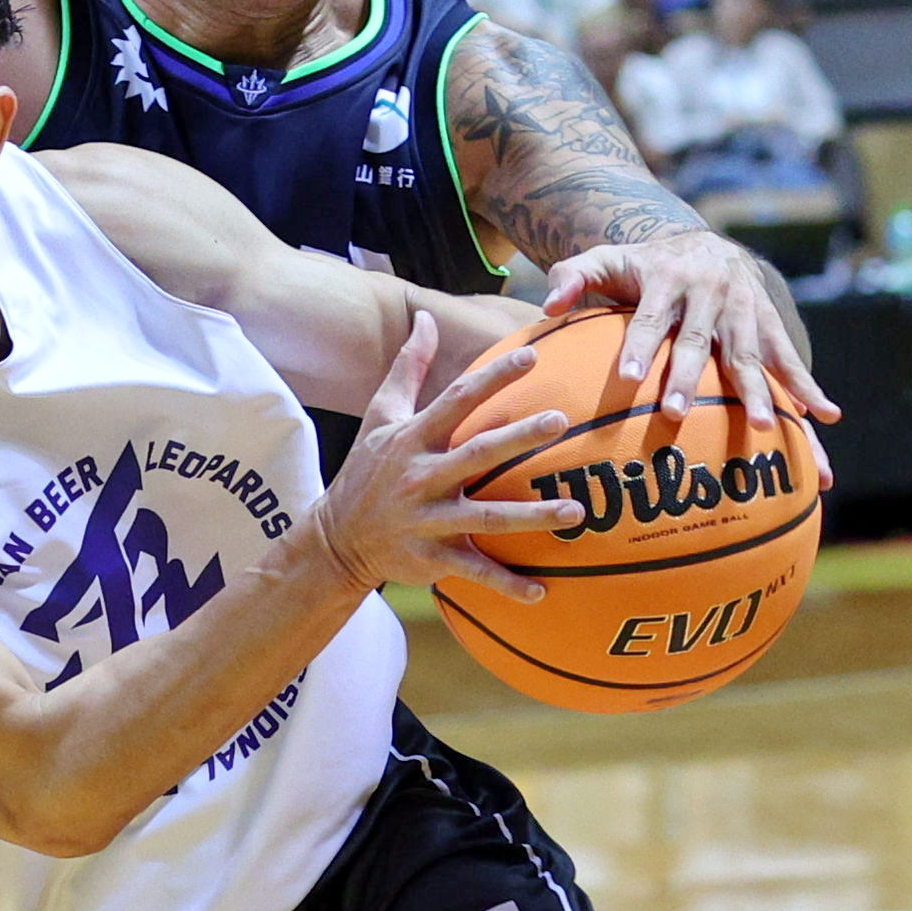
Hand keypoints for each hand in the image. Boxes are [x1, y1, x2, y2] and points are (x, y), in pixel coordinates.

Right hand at [310, 317, 583, 600]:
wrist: (336, 540)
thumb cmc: (366, 472)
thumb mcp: (380, 416)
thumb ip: (408, 368)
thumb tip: (425, 318)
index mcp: (412, 440)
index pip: (456, 400)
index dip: (493, 377)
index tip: (531, 356)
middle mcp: (421, 478)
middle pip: (476, 454)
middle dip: (518, 437)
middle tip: (560, 421)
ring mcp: (427, 521)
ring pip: (486, 518)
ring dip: (531, 517)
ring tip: (575, 512)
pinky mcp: (432, 558)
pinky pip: (474, 572)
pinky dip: (506, 584)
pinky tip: (542, 591)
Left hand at [539, 230, 839, 476]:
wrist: (702, 242)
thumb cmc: (643, 265)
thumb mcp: (604, 259)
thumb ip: (572, 276)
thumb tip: (547, 306)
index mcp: (667, 280)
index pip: (648, 318)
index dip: (637, 346)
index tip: (625, 378)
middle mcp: (709, 294)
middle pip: (697, 342)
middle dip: (687, 379)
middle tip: (675, 414)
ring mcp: (744, 310)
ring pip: (748, 356)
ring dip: (755, 393)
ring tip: (759, 429)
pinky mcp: (769, 323)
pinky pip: (788, 357)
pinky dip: (807, 387)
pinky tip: (826, 416)